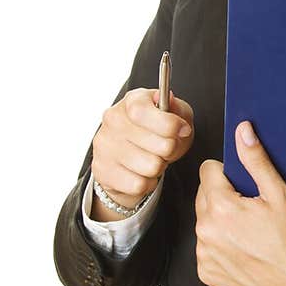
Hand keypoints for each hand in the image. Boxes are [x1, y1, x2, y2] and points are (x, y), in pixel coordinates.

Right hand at [91, 86, 194, 210]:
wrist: (129, 156)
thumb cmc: (156, 132)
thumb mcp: (175, 115)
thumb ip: (179, 112)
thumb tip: (177, 119)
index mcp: (132, 101)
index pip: (143, 112)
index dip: (169, 124)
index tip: (182, 130)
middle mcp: (113, 120)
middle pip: (160, 144)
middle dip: (170, 150)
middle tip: (165, 148)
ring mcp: (104, 146)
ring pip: (152, 166)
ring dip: (159, 167)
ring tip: (153, 159)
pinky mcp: (102, 170)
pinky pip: (139, 185)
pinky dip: (147, 183)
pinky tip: (141, 172)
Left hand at [195, 120, 285, 285]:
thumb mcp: (280, 195)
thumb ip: (256, 160)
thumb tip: (243, 133)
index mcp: (220, 207)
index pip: (208, 171)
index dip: (228, 173)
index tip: (245, 186)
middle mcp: (206, 232)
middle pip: (204, 195)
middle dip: (224, 196)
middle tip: (252, 210)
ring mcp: (204, 255)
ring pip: (204, 222)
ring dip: (221, 221)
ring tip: (250, 232)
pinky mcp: (208, 273)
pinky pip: (206, 248)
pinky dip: (221, 246)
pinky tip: (244, 249)